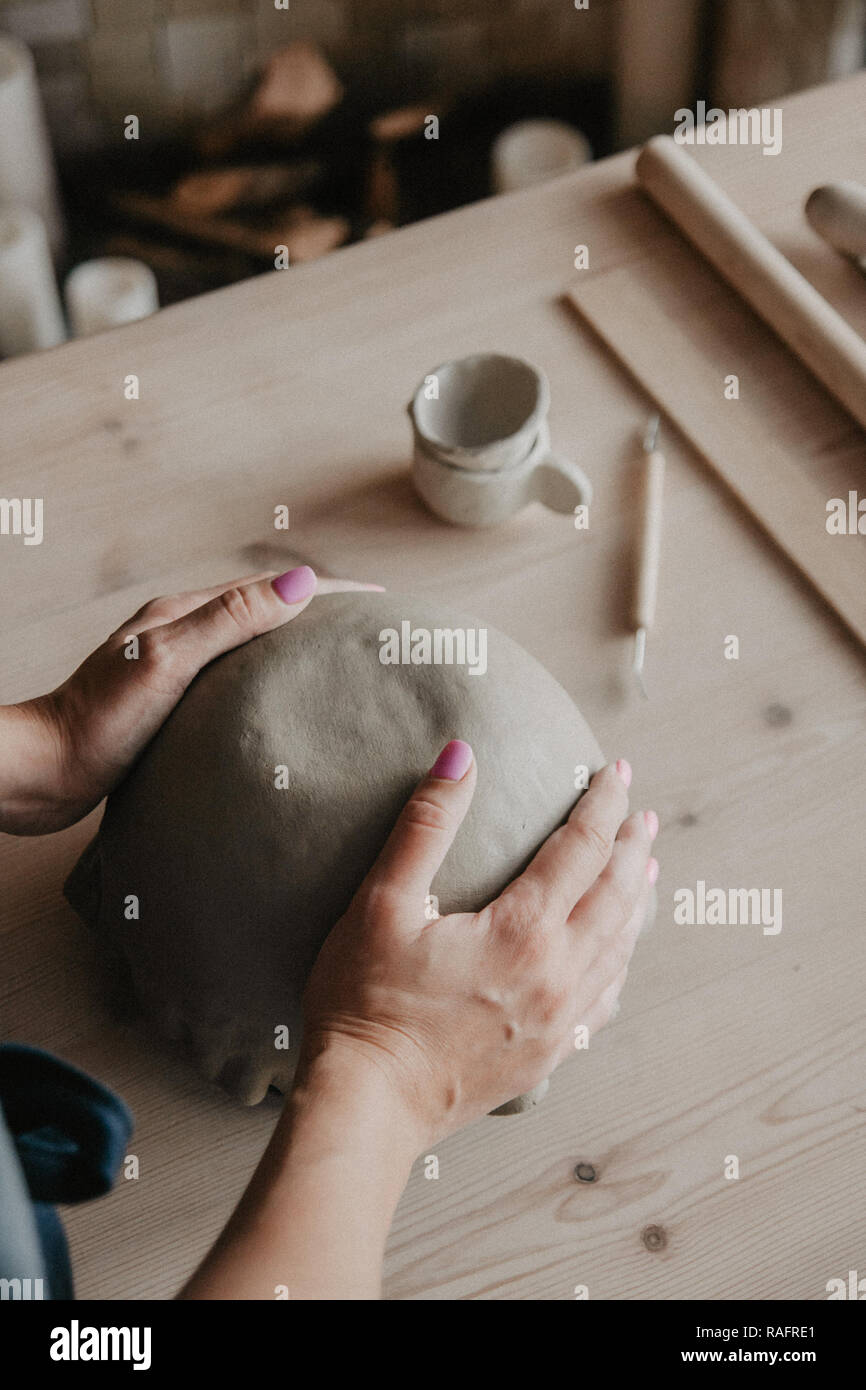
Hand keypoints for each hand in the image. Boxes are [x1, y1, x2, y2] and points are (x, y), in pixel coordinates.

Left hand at [0, 566, 381, 835]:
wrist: (43, 774)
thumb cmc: (96, 722)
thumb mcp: (169, 663)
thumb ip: (230, 620)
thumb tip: (302, 583)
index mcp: (184, 614)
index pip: (272, 588)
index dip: (331, 591)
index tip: (381, 600)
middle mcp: (181, 634)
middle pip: (266, 612)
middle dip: (323, 615)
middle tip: (375, 634)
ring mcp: (175, 671)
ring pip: (253, 648)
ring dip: (299, 647)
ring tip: (345, 666)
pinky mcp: (171, 708)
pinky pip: (237, 682)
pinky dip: (272, 681)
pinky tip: (286, 709)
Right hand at [299, 745, 657, 1148]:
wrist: (369, 1103)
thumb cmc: (364, 1002)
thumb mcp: (381, 904)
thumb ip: (425, 826)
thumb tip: (460, 756)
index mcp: (522, 930)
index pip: (581, 848)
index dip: (602, 804)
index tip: (615, 771)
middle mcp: (556, 973)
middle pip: (615, 895)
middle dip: (632, 847)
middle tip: (641, 812)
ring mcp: (558, 1020)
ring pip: (619, 947)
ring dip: (636, 901)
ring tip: (647, 870)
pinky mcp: (549, 1054)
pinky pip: (605, 1000)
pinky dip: (621, 961)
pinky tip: (620, 954)